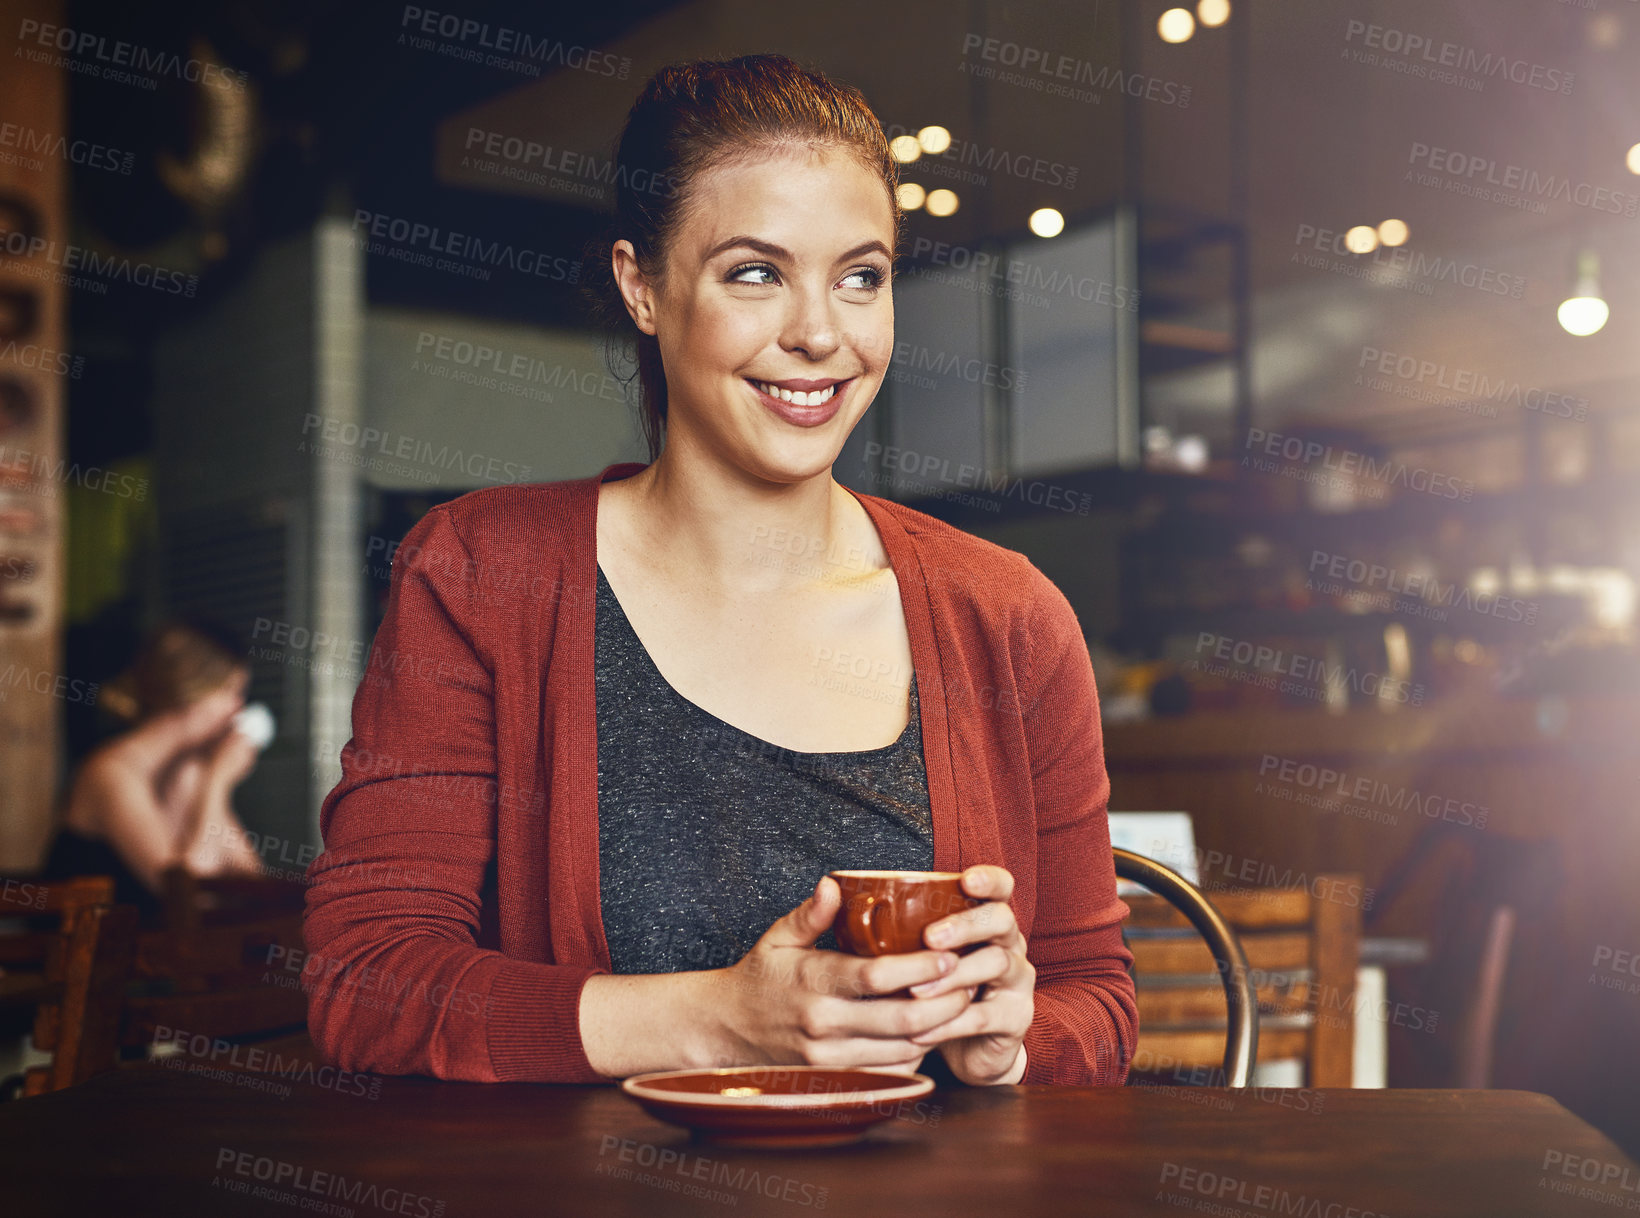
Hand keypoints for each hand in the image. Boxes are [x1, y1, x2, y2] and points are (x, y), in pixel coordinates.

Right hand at [710, 876, 974, 1070]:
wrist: (727, 1029)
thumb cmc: (761, 976)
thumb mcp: (777, 937)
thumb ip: (810, 914)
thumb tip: (833, 884)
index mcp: (813, 981)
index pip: (876, 977)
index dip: (919, 968)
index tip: (950, 955)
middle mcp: (822, 1023)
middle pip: (900, 1019)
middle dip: (944, 1002)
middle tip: (971, 980)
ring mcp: (829, 1056)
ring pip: (902, 1050)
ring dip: (938, 1029)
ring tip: (963, 1003)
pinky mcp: (834, 1076)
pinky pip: (889, 1070)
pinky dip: (917, 1052)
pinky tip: (934, 1030)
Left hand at [905, 865, 1034, 1085]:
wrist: (972, 1047)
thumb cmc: (937, 987)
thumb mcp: (917, 953)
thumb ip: (885, 923)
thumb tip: (831, 887)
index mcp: (987, 919)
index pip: (1001, 887)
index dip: (989, 880)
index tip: (966, 880)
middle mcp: (1009, 943)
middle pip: (1001, 920)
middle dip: (966, 925)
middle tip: (929, 938)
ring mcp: (1018, 980)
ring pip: (996, 964)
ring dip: (953, 976)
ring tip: (915, 991)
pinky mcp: (1016, 1017)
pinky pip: (986, 1016)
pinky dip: (951, 1023)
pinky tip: (921, 1031)